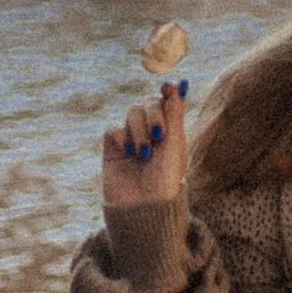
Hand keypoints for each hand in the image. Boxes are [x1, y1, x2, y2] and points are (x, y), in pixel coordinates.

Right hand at [102, 78, 186, 213]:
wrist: (144, 207)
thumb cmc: (166, 180)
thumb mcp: (174, 145)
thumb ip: (174, 114)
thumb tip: (178, 85)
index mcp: (171, 130)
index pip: (167, 101)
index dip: (167, 91)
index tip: (168, 87)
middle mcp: (151, 131)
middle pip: (148, 102)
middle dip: (154, 113)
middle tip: (158, 134)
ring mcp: (131, 138)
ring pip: (132, 113)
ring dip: (139, 130)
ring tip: (144, 154)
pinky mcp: (113, 147)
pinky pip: (114, 128)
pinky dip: (122, 137)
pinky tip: (129, 153)